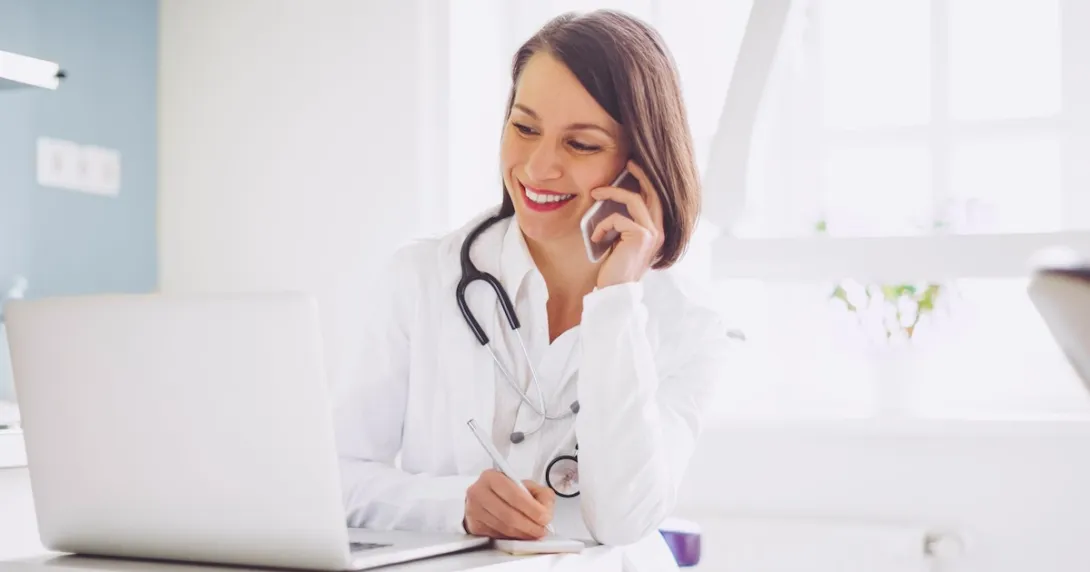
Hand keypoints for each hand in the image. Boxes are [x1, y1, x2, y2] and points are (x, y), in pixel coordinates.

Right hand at [463, 469, 555, 538]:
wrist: (485, 497)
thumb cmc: (507, 491)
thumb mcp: (527, 486)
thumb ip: (541, 494)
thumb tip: (546, 511)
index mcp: (492, 477)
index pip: (514, 495)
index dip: (532, 509)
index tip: (544, 517)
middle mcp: (479, 492)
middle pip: (508, 515)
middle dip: (529, 526)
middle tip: (541, 530)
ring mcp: (474, 510)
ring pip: (503, 528)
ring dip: (522, 534)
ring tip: (533, 533)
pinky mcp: (474, 526)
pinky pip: (497, 536)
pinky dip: (512, 537)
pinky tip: (520, 534)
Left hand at [590, 160, 664, 288]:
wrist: (615, 293)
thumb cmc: (615, 271)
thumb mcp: (621, 243)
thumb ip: (625, 225)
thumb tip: (614, 203)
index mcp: (656, 232)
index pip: (655, 199)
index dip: (646, 181)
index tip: (632, 168)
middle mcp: (659, 231)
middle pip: (653, 192)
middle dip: (640, 174)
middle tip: (627, 162)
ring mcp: (652, 233)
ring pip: (634, 199)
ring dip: (611, 193)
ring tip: (594, 194)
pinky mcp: (641, 236)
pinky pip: (618, 217)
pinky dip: (602, 225)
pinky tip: (596, 238)